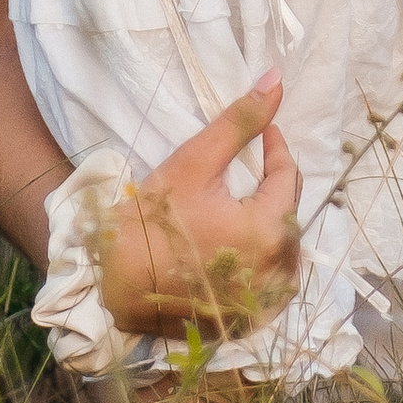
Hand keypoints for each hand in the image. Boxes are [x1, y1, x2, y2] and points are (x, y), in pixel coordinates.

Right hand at [98, 69, 302, 337]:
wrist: (112, 283)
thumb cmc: (152, 221)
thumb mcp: (196, 162)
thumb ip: (241, 121)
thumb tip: (277, 79)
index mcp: (269, 232)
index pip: (287, 176)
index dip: (275, 148)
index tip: (264, 133)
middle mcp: (276, 274)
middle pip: (290, 214)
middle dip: (274, 186)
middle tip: (252, 167)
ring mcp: (262, 305)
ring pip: (285, 250)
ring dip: (273, 224)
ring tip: (247, 203)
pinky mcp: (246, 323)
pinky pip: (270, 282)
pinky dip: (263, 260)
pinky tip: (240, 244)